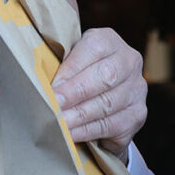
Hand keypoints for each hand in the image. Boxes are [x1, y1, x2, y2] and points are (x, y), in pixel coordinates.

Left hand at [52, 27, 146, 162]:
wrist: (101, 92)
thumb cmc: (74, 71)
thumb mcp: (67, 58)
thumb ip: (57, 63)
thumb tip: (37, 79)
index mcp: (108, 40)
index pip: (93, 49)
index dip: (71, 69)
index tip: (52, 86)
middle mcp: (128, 61)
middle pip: (105, 77)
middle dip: (75, 94)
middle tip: (54, 106)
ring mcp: (137, 89)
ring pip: (108, 104)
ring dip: (80, 117)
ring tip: (59, 124)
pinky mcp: (137, 114)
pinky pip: (113, 125)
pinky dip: (89, 131)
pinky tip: (71, 134)